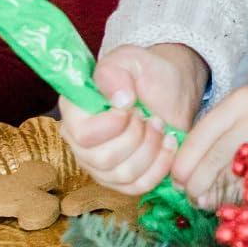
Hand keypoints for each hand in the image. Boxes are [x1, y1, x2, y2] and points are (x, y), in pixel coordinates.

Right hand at [58, 44, 204, 194]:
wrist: (172, 89)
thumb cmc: (147, 74)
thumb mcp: (131, 60)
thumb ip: (116, 72)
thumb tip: (119, 99)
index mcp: (75, 113)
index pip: (82, 135)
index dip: (113, 124)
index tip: (132, 106)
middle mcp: (81, 143)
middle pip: (104, 159)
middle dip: (138, 136)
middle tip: (151, 116)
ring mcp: (101, 165)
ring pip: (123, 174)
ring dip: (151, 149)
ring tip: (160, 127)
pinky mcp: (122, 180)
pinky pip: (138, 186)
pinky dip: (160, 166)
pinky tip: (169, 144)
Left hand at [172, 77, 247, 207]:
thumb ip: (223, 127)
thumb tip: (187, 166)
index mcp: (241, 100)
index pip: (198, 138)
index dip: (183, 165)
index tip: (178, 180)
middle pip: (212, 159)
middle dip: (195, 185)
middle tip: (191, 196)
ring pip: (233, 177)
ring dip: (216, 195)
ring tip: (209, 202)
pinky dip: (243, 197)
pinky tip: (238, 200)